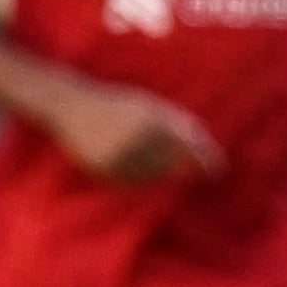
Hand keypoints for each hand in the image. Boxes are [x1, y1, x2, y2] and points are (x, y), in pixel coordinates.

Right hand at [32, 77, 220, 183]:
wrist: (69, 106)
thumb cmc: (115, 104)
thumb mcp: (147, 104)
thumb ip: (174, 122)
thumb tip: (199, 146)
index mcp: (151, 116)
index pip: (186, 142)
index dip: (205, 158)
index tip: (217, 170)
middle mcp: (137, 136)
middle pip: (171, 162)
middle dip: (176, 165)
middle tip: (171, 163)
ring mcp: (120, 154)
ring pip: (152, 175)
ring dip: (157, 173)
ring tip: (143, 158)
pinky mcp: (104, 168)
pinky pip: (131, 182)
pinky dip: (138, 179)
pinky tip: (132, 167)